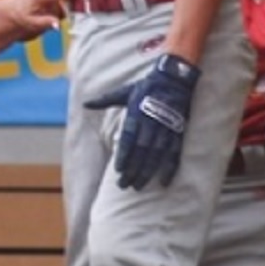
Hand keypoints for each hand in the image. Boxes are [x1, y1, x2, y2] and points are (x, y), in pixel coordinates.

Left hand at [85, 47, 197, 190]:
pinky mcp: (179, 132)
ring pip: (157, 155)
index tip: (118, 170)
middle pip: (141, 151)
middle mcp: (152, 123)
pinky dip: (170, 168)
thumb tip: (86, 104)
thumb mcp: (124, 92)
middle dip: (133, 169)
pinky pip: (175, 153)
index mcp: (137, 113)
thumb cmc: (146, 87)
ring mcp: (167, 129)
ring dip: (148, 172)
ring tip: (138, 186)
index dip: (124, 155)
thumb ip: (105, 100)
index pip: (129, 139)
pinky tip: (164, 182)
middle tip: (124, 185)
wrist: (174, 79)